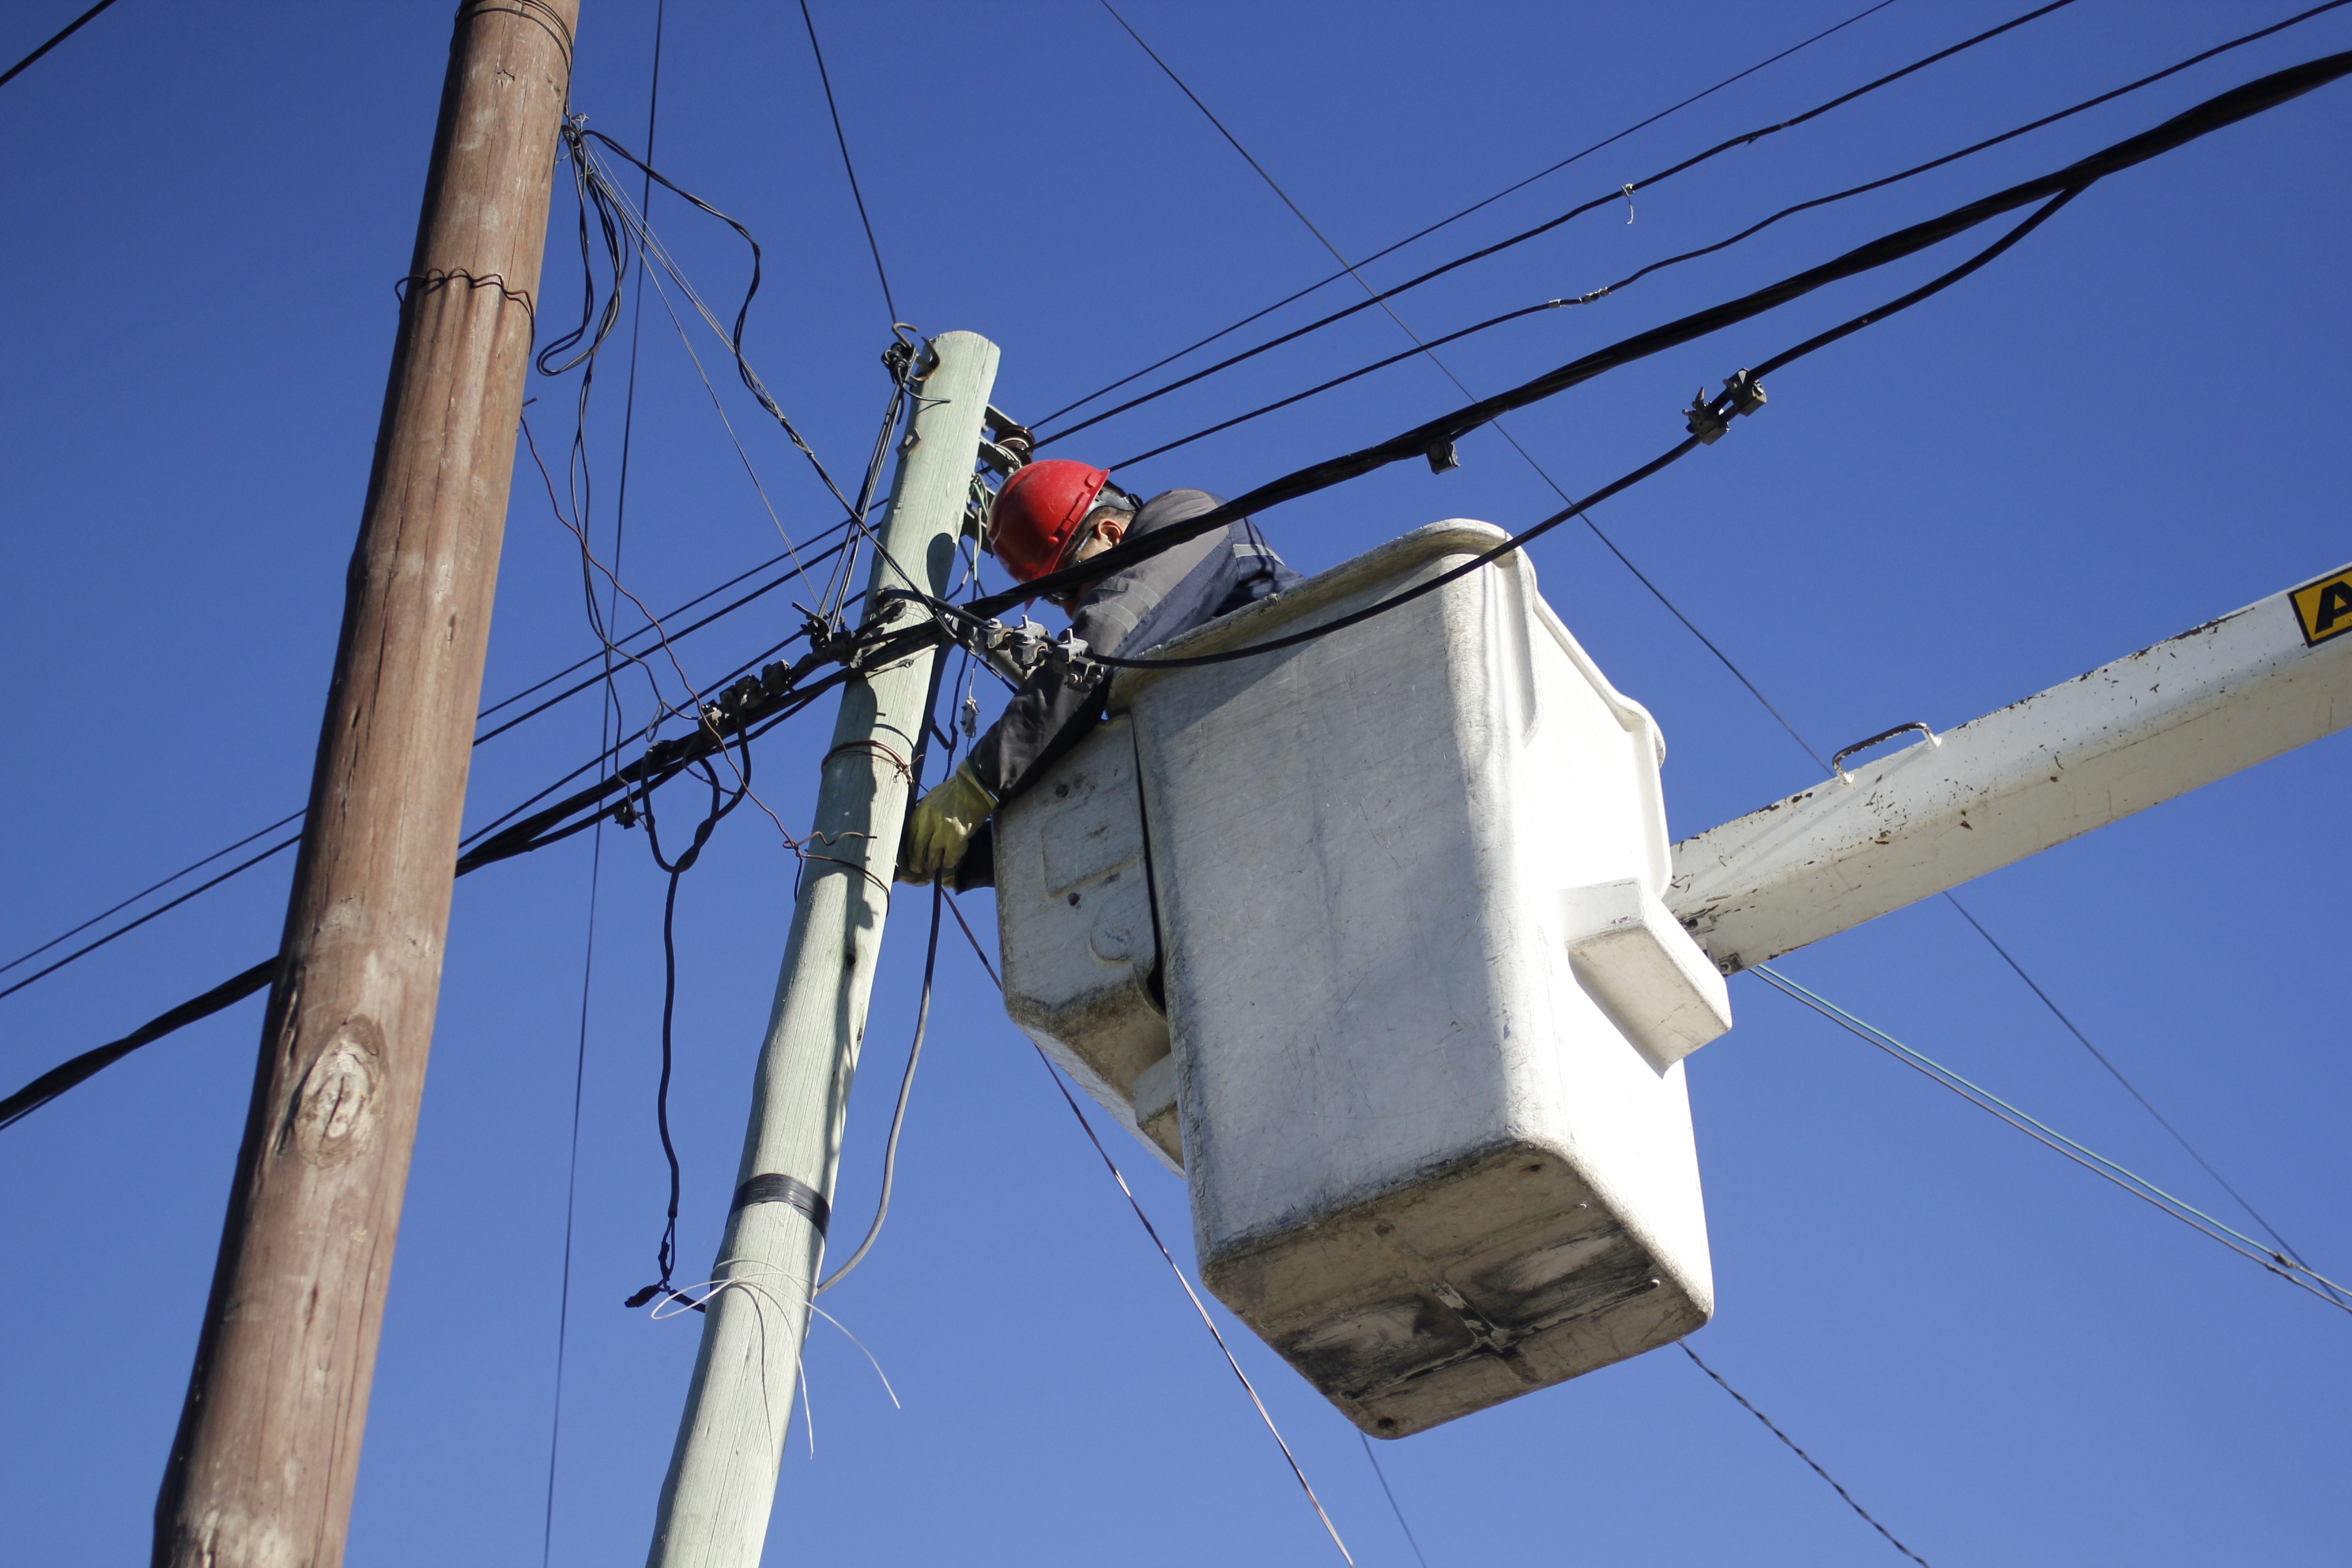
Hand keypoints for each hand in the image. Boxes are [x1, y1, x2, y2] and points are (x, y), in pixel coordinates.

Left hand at [896, 762, 996, 883]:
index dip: (909, 847)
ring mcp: (943, 829)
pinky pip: (949, 856)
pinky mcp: (956, 836)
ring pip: (932, 854)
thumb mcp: (934, 799)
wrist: (976, 786)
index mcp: (922, 810)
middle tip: (917, 868)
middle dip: (917, 860)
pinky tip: (949, 863)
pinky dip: (949, 861)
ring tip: (935, 865)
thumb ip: (926, 815)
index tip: (910, 855)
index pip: (910, 834)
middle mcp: (929, 820)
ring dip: (933, 862)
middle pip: (918, 846)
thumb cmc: (956, 791)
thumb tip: (921, 832)